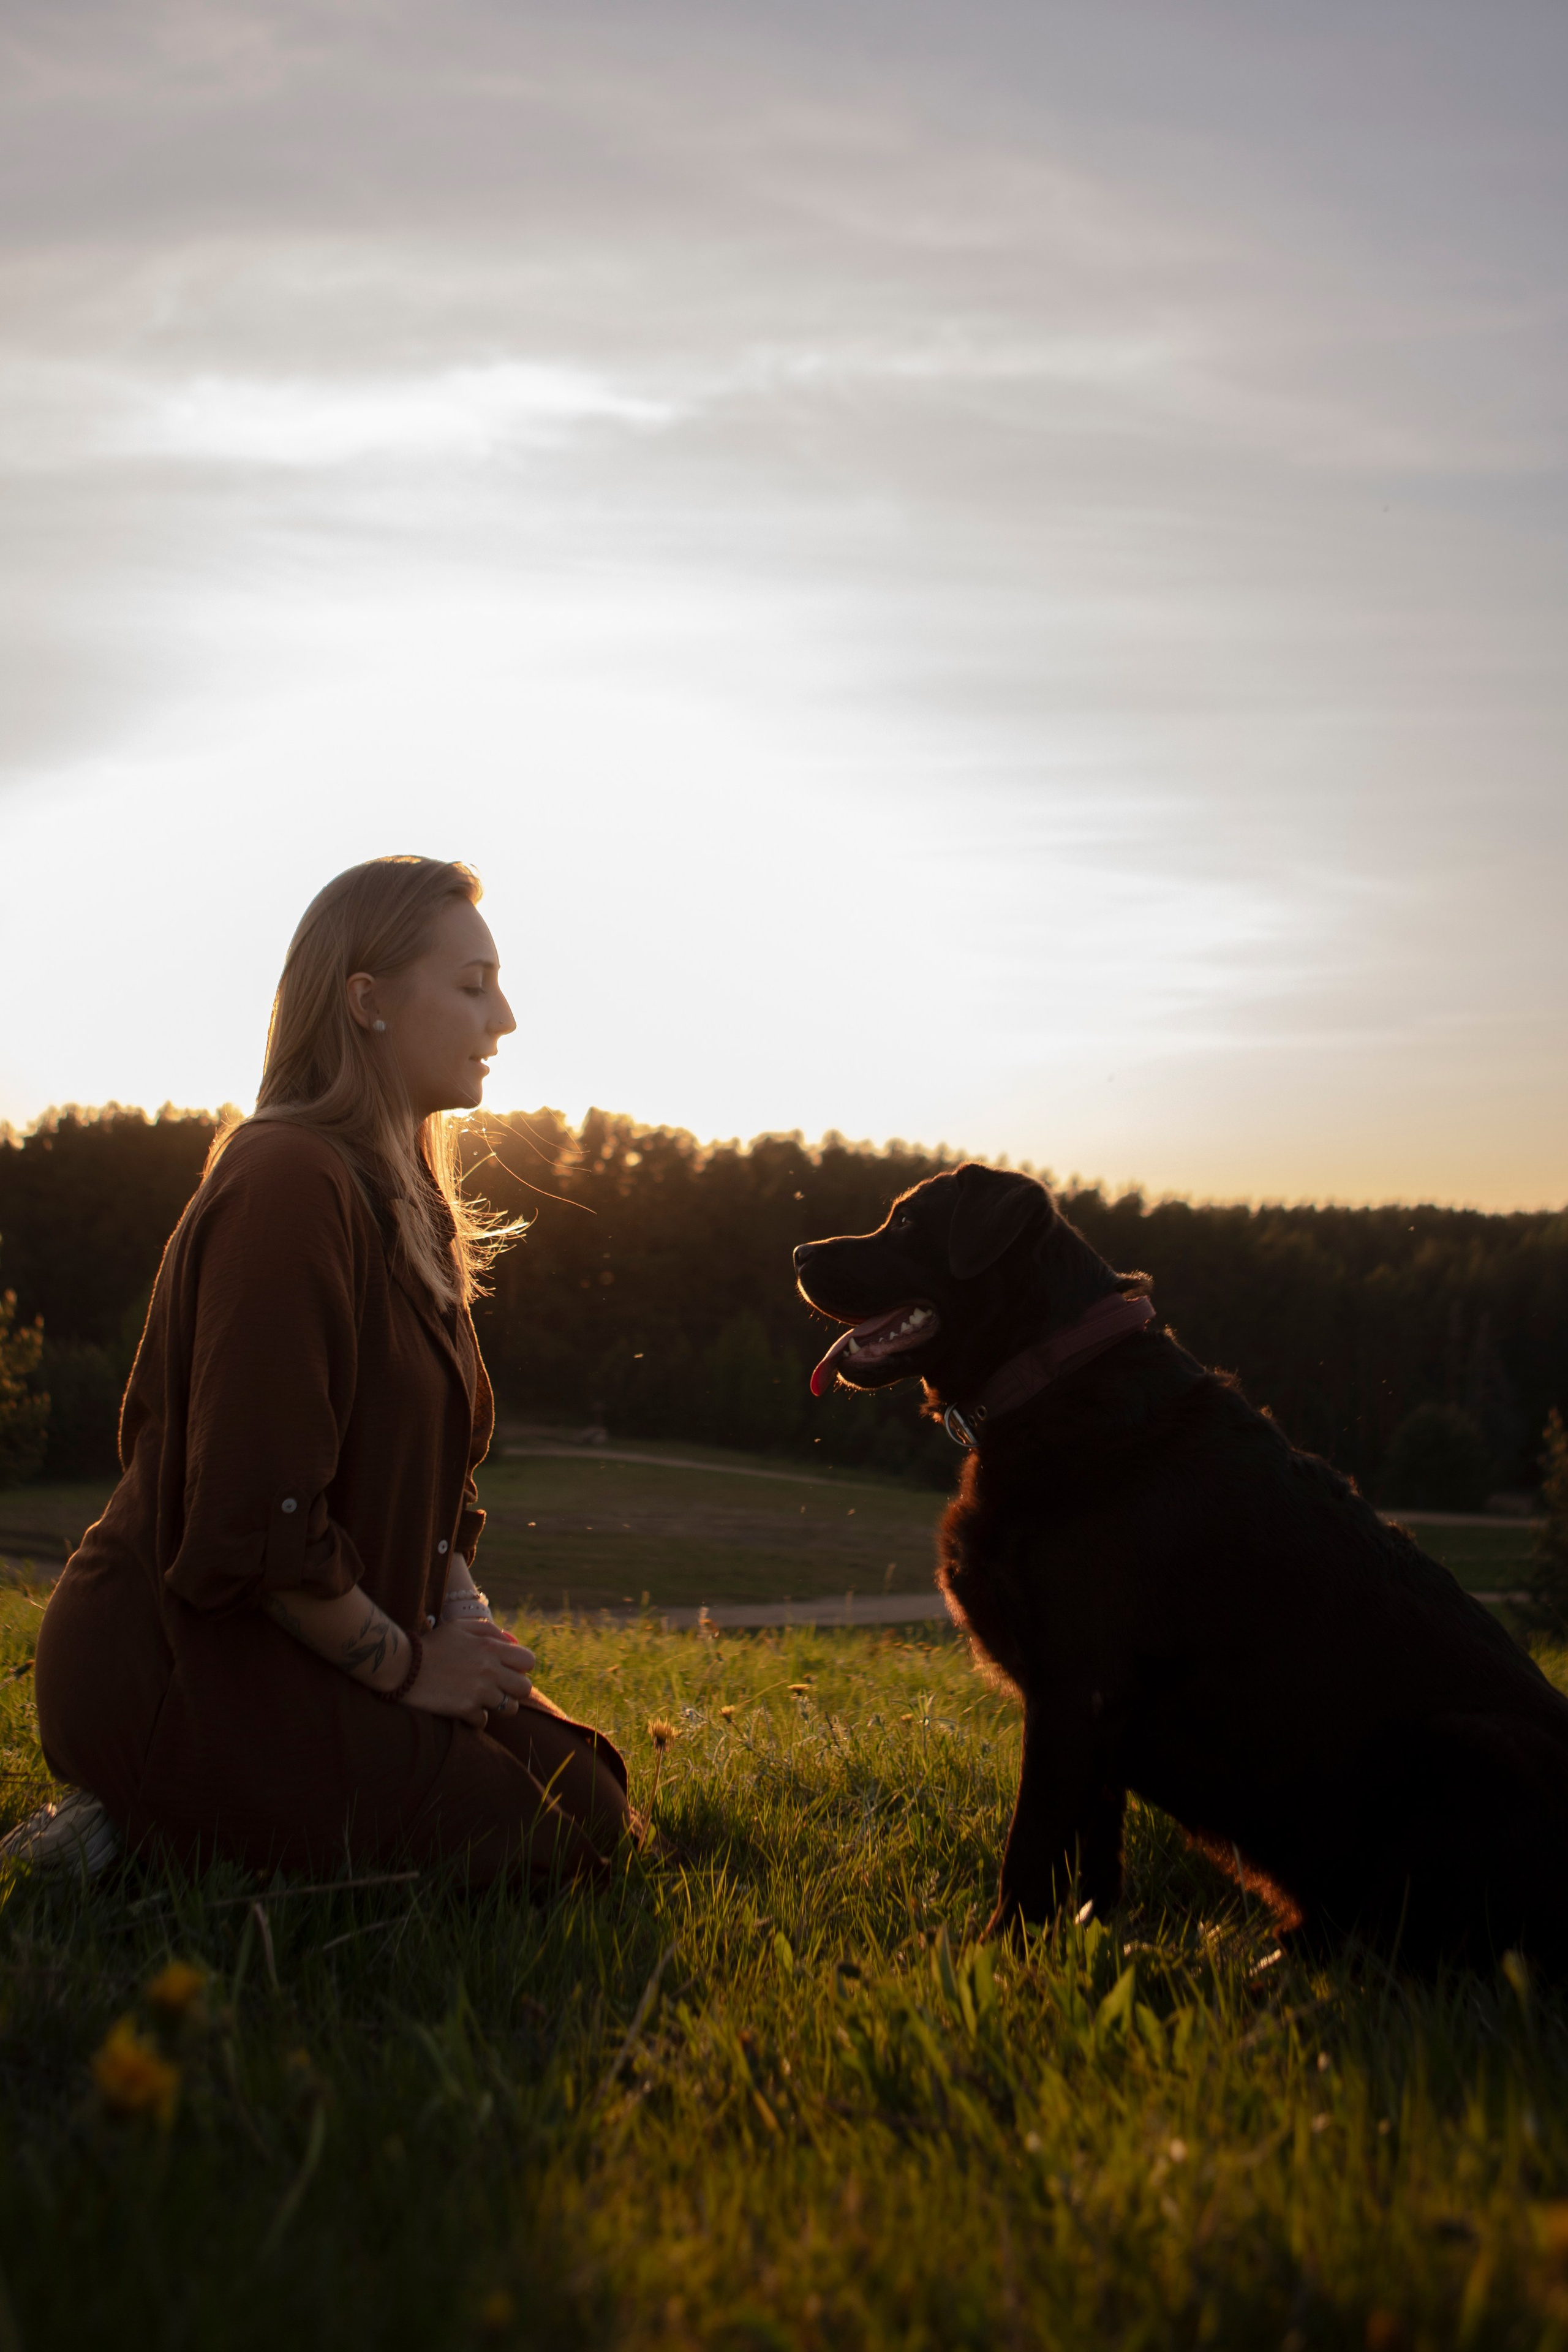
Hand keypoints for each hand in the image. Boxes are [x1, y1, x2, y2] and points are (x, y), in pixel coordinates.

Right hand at [403, 1618, 535, 1728]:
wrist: (403, 1665)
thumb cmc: (432, 1645)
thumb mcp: (460, 1627)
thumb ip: (489, 1631)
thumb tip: (512, 1642)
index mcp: (490, 1647)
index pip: (528, 1661)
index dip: (520, 1667)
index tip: (506, 1669)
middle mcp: (490, 1669)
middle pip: (525, 1688)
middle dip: (514, 1689)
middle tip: (498, 1688)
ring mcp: (479, 1691)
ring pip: (509, 1708)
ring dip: (498, 1706)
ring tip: (483, 1700)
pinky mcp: (465, 1709)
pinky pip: (483, 1721)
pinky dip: (475, 1718)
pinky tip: (464, 1709)